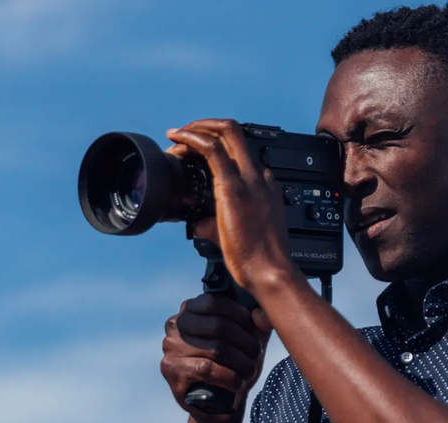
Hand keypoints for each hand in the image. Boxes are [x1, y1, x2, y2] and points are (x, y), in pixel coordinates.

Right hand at [161, 293, 271, 422]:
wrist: (218, 404)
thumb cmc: (232, 366)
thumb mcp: (248, 339)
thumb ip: (257, 322)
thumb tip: (260, 315)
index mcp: (191, 309)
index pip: (216, 302)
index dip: (241, 316)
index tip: (254, 333)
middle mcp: (176, 324)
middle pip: (218, 325)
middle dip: (244, 342)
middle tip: (255, 355)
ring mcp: (171, 347)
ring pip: (215, 348)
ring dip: (240, 362)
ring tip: (249, 371)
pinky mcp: (171, 370)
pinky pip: (207, 369)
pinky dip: (228, 377)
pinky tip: (236, 383)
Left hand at [166, 119, 299, 296]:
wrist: (271, 272)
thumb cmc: (260, 261)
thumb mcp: (238, 235)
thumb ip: (217, 224)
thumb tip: (198, 224)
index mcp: (264, 186)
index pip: (239, 153)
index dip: (214, 146)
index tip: (194, 154)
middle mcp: (258, 176)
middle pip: (234, 132)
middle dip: (205, 126)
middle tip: (183, 135)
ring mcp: (248, 179)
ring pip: (224, 132)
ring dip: (196, 128)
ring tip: (176, 137)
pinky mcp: (233, 187)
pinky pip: (211, 149)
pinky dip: (191, 138)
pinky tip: (177, 140)